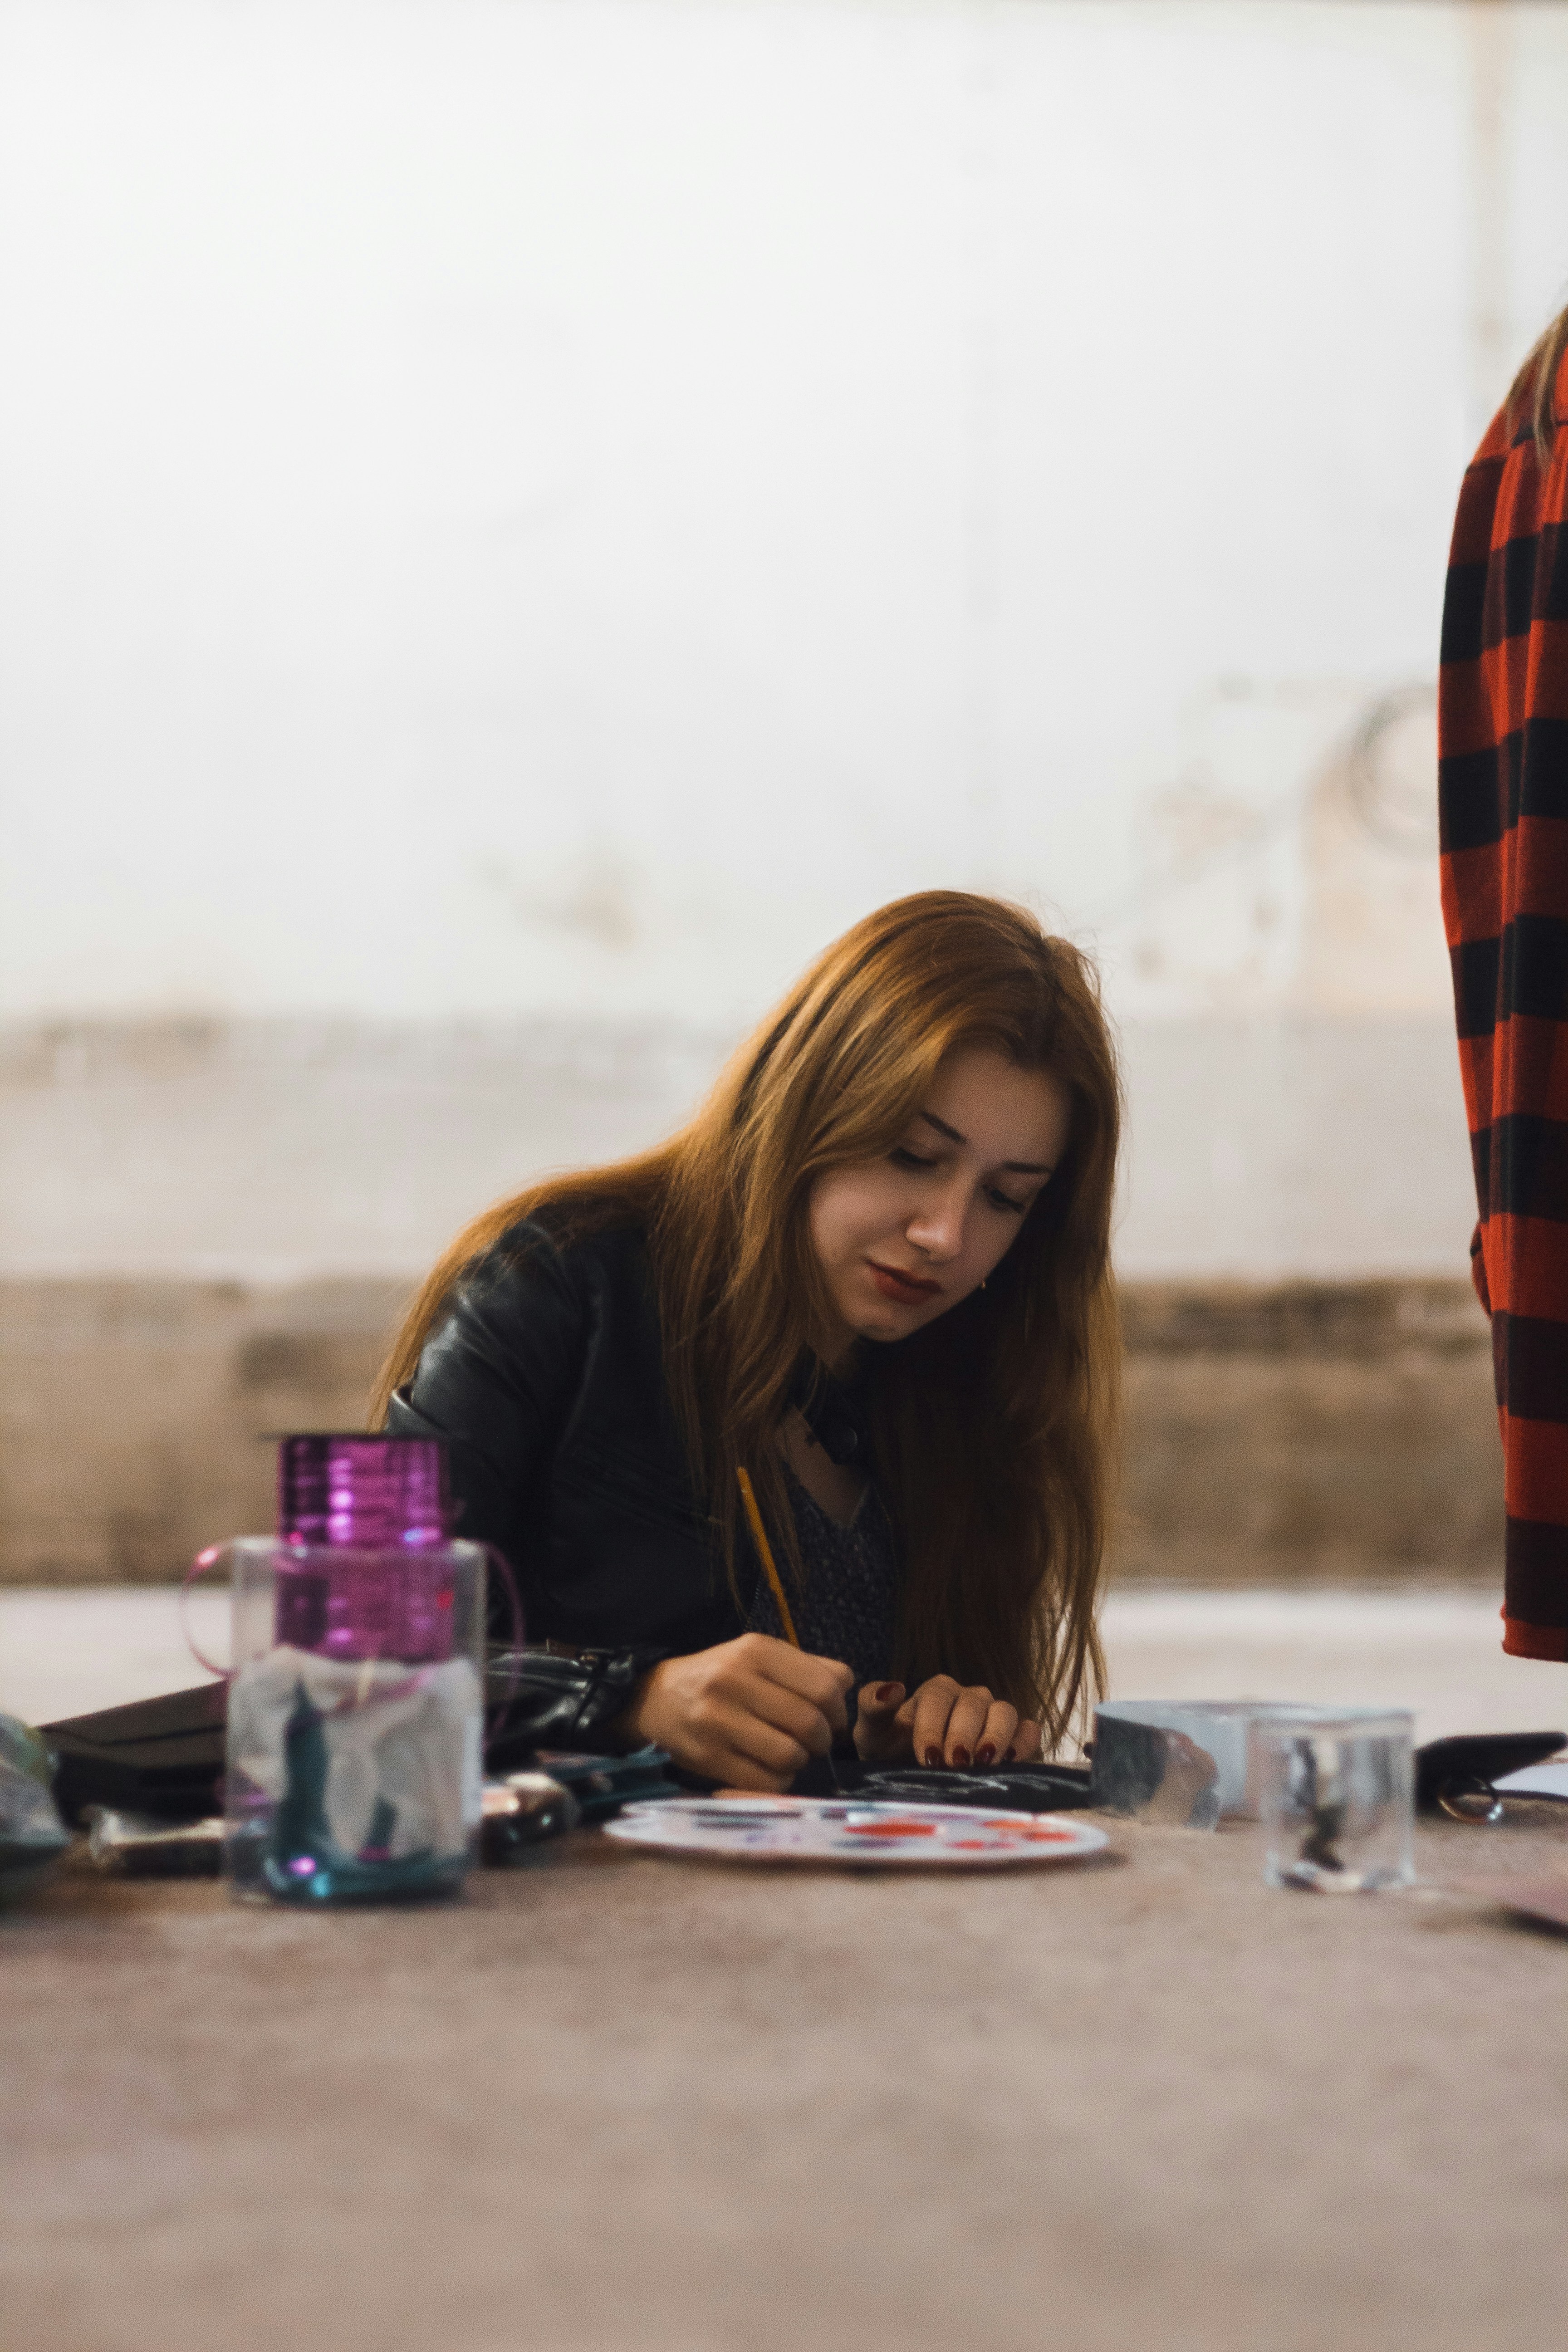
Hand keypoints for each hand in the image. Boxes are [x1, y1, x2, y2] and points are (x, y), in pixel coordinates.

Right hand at [614, 1633, 852, 1790]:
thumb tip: (848, 1686)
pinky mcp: (707, 1756)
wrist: (657, 1698)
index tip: (830, 1721)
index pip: (825, 1688)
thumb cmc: (723, 1678)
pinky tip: (768, 1771)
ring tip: (788, 1755)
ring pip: (790, 1756)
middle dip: (821, 1742)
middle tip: (812, 1744)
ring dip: (799, 1763)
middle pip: (810, 1724)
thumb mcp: (762, 1657)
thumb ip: (809, 1667)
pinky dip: (777, 1782)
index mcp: (756, 1650)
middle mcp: (734, 1680)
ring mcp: (717, 1720)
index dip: (838, 1712)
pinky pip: (764, 1782)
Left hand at [852, 1674, 1043, 1767]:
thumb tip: (893, 1689)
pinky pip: (1028, 1730)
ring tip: (982, 1764)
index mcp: (936, 1691)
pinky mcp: (1014, 1738)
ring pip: (1004, 1711)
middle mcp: (968, 1698)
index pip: (939, 1696)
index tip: (926, 1758)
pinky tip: (1011, 1761)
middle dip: (963, 1734)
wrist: (908, 1773)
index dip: (933, 1725)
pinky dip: (1024, 1742)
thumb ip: (874, 1707)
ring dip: (996, 1737)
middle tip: (954, 1765)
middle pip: (974, 1703)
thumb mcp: (873, 1732)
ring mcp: (993, 1716)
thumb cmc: (890, 1749)